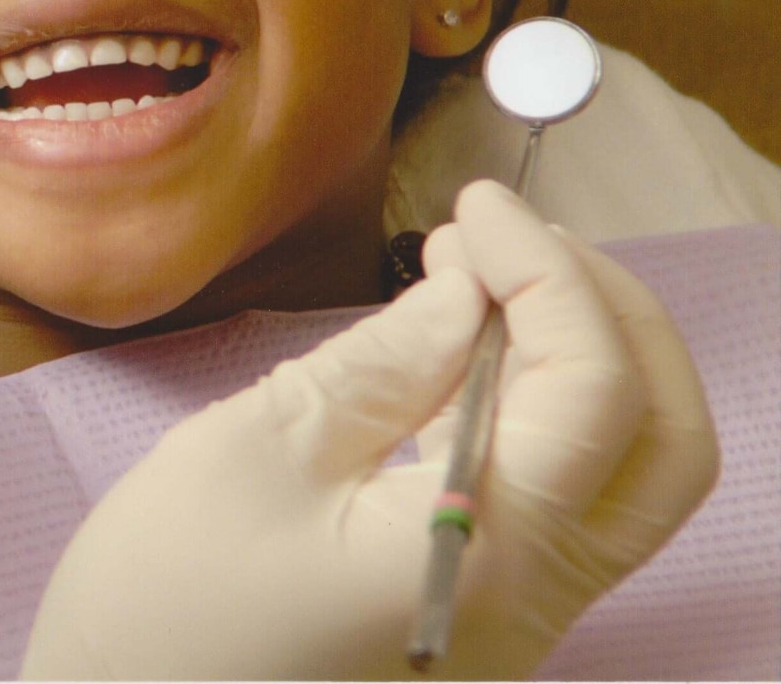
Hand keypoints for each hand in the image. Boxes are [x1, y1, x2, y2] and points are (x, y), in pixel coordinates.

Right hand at [22, 180, 717, 679]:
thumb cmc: (164, 598)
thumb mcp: (258, 448)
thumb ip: (383, 363)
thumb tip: (467, 292)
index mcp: (484, 556)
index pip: (591, 384)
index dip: (544, 268)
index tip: (469, 205)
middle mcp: (534, 602)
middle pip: (663, 439)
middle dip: (607, 310)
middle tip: (506, 237)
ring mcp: (517, 621)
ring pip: (629, 476)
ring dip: (584, 357)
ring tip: (478, 277)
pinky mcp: (481, 617)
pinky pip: (562, 503)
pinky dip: (543, 411)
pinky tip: (458, 355)